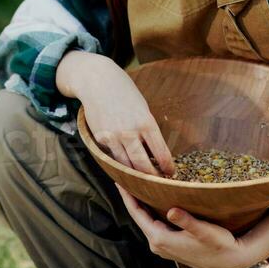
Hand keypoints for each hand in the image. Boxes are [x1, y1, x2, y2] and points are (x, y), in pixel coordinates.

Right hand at [60, 52, 173, 177]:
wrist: (97, 81)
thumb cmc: (125, 92)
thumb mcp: (143, 108)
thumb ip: (148, 129)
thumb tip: (154, 152)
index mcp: (146, 123)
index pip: (161, 153)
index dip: (167, 167)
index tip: (171, 173)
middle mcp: (129, 132)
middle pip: (143, 166)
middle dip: (152, 179)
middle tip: (158, 185)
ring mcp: (113, 137)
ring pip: (126, 166)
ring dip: (135, 177)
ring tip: (143, 183)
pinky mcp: (100, 139)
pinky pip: (112, 158)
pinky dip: (120, 165)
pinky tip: (126, 170)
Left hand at [114, 184, 263, 267]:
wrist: (228, 262)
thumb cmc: (218, 245)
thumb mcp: (204, 231)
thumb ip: (187, 221)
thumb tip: (171, 211)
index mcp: (160, 239)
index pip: (137, 214)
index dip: (127, 196)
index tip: (119, 180)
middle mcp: (157, 244)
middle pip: (138, 216)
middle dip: (131, 197)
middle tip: (125, 176)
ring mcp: (162, 246)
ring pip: (145, 220)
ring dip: (140, 204)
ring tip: (135, 185)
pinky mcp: (168, 245)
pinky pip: (153, 224)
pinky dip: (150, 211)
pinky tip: (151, 200)